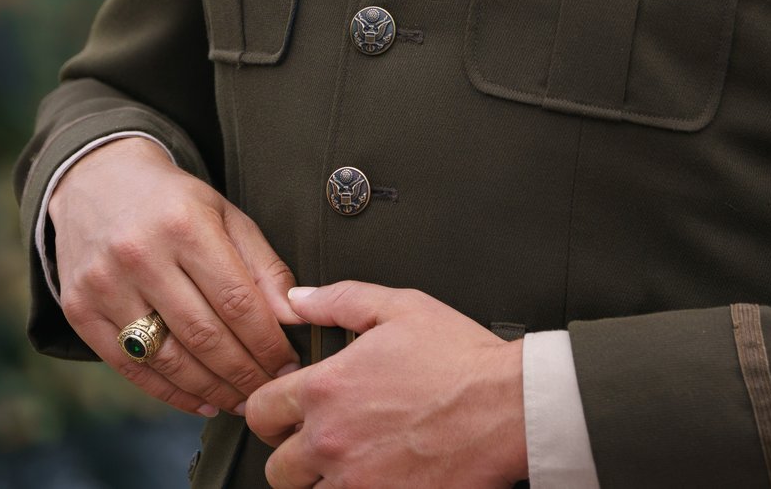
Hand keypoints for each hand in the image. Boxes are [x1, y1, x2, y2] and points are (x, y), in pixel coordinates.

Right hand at [48, 136, 300, 416]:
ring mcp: (104, 286)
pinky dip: (169, 392)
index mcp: (185, 226)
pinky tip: (201, 400)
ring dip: (211, 389)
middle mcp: (140, 256)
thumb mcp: (226, 216)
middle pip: (203, 334)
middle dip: (244, 372)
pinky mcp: (80, 311)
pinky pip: (130, 367)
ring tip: (241, 401)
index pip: (236, 300)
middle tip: (271, 390)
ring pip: (167, 358)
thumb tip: (294, 317)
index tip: (290, 363)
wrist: (96, 183)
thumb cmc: (175, 203)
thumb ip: (263, 266)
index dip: (267, 341)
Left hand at [247, 283, 528, 488]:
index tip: (285, 415)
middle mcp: (330, 440)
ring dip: (323, 482)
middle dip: (296, 454)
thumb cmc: (464, 361)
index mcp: (327, 389)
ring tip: (353, 464)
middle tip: (326, 443)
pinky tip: (375, 478)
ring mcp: (354, 481)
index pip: (260, 411)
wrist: (510, 407)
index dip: (271, 412)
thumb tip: (298, 302)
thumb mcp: (403, 308)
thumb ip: (341, 300)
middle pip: (277, 467)